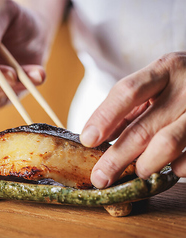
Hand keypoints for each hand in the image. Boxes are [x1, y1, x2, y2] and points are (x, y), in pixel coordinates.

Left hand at [80, 52, 185, 187]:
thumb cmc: (176, 84)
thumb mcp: (152, 86)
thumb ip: (127, 109)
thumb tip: (99, 137)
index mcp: (164, 69)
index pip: (127, 92)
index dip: (104, 117)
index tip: (88, 140)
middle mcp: (185, 86)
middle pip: (143, 128)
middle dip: (117, 158)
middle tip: (100, 177)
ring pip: (168, 143)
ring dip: (145, 164)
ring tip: (137, 171)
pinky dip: (176, 167)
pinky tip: (168, 167)